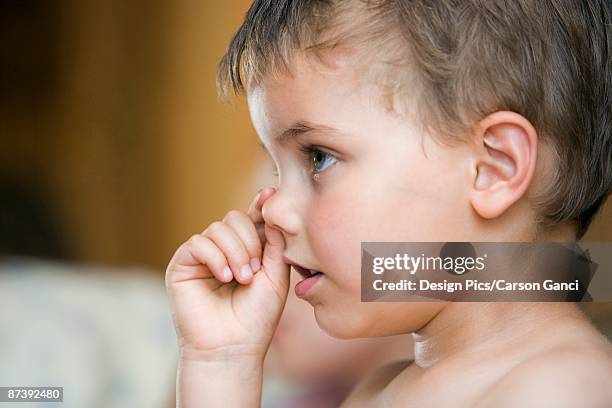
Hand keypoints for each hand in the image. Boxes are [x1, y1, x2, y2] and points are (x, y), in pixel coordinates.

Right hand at [165, 187, 289, 361]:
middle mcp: (223, 249)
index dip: (260, 206)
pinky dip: (215, 257)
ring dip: (235, 251)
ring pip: (217, 228)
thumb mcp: (275, 276)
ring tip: (242, 278)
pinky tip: (225, 277)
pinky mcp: (182, 264)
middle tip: (255, 270)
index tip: (270, 195)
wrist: (232, 347)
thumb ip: (275, 243)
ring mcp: (202, 256)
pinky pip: (198, 242)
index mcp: (246, 250)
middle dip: (250, 240)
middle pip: (234, 218)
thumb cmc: (256, 317)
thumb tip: (270, 207)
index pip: (251, 219)